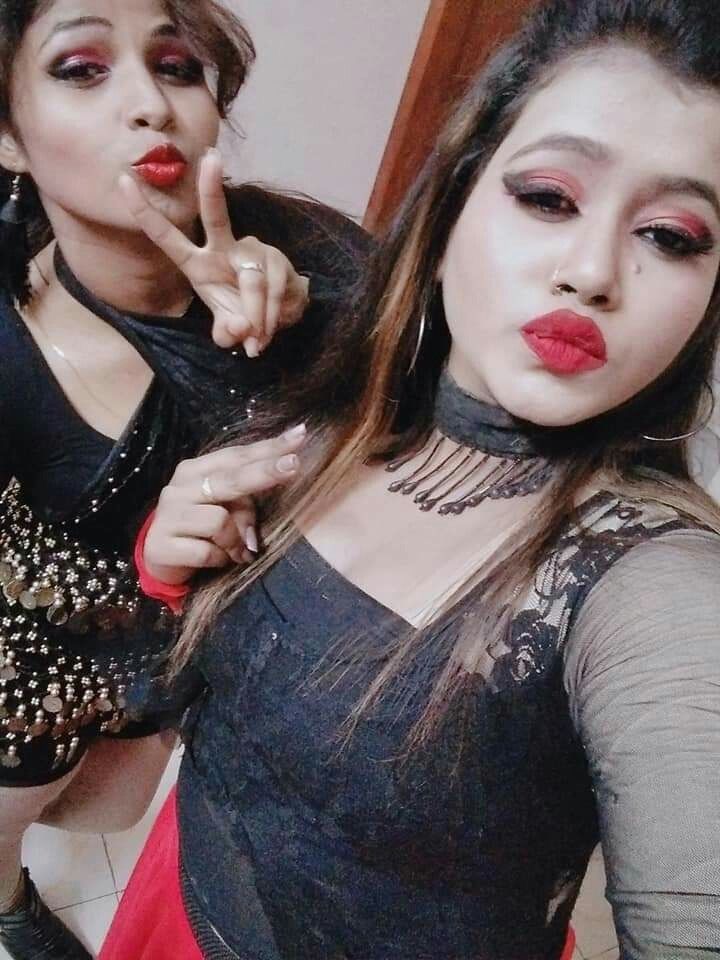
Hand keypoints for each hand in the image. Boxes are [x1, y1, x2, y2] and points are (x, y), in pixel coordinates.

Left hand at [119, 148, 309, 355]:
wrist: (283, 312)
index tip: (123, 181)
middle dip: (211, 188)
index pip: (165, 235)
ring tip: (257, 341)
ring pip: (251, 281)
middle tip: (210, 158)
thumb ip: (227, 331)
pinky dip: (271, 316)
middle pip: (215, 215)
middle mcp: (222, 248)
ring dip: (256, 317)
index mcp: (197, 263)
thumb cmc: (245, 314)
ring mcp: (251, 250)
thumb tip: (240, 328)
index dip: (144, 211)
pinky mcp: (276, 260)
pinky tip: (270, 329)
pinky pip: (271, 290)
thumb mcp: (229, 327)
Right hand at [144, 424, 306, 584]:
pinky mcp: (161, 545)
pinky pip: (207, 552)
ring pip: (219, 520)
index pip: (237, 455)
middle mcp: (180, 487)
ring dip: (235, 540)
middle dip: (265, 471)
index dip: (269, 447)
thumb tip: (256, 527)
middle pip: (230, 477)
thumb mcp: (225, 511)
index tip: (300, 435)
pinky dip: (220, 559)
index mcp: (196, 470)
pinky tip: (217, 561)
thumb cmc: (200, 529)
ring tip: (236, 552)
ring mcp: (168, 515)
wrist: (157, 559)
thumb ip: (244, 504)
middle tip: (294, 465)